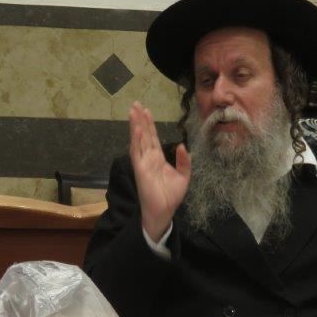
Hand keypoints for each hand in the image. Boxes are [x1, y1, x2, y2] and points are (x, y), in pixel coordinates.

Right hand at [128, 101, 190, 241]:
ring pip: (138, 140)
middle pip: (143, 135)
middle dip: (140, 119)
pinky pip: (137, 153)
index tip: (146, 109)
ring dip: (135, 126)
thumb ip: (184, 161)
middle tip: (135, 103)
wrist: (164, 212)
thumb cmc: (171, 196)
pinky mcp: (140, 170)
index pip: (152, 137)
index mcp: (157, 159)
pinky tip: (137, 130)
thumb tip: (182, 146)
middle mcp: (148, 158)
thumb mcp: (184, 176)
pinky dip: (137, 141)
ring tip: (133, 111)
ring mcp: (143, 163)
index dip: (149, 123)